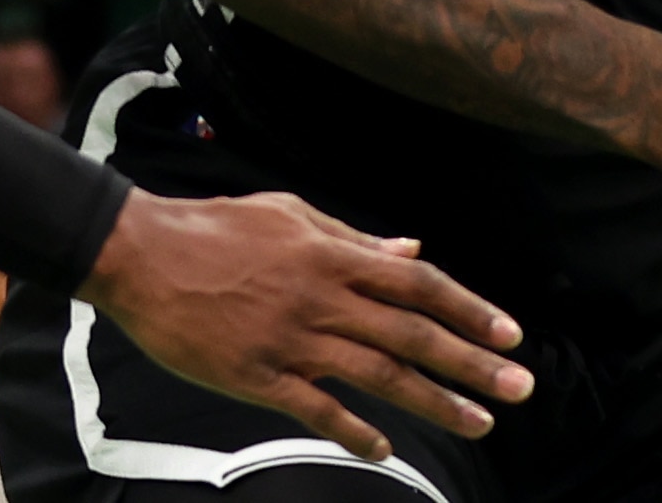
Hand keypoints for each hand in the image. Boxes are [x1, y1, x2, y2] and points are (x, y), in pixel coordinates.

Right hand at [76, 188, 531, 462]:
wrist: (142, 255)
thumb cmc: (216, 227)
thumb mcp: (290, 214)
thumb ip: (354, 237)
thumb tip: (411, 249)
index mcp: (332, 254)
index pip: (418, 284)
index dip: (469, 309)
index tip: (510, 333)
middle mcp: (322, 298)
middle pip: (412, 334)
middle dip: (472, 362)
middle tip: (520, 386)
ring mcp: (290, 340)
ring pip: (377, 375)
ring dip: (434, 402)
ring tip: (479, 421)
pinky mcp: (255, 375)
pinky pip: (316, 408)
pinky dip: (355, 429)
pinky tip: (388, 447)